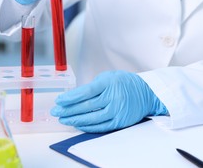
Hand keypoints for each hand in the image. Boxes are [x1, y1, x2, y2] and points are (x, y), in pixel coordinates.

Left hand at [51, 70, 167, 132]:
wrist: (145, 93)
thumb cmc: (123, 83)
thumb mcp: (108, 77)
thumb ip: (92, 86)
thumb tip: (73, 98)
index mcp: (108, 83)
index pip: (85, 92)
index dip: (70, 98)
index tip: (59, 100)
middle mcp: (113, 97)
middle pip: (86, 106)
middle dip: (68, 109)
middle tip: (56, 111)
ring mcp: (117, 110)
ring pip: (92, 118)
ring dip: (75, 119)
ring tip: (64, 119)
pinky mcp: (119, 121)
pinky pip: (100, 126)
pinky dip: (87, 126)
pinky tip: (78, 124)